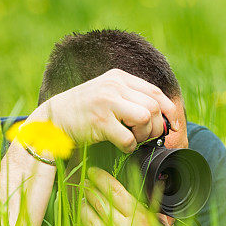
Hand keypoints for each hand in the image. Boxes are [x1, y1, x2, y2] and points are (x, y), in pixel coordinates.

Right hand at [29, 68, 178, 153]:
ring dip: (142, 135)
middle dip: (155, 127)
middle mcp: (114, 86)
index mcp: (119, 77)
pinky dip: (128, 147)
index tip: (174, 126)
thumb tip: (163, 114)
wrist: (52, 120)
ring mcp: (106, 102)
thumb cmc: (83, 112)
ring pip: (145, 119)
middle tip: (143, 136)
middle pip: (154, 107)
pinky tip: (118, 145)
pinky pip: (129, 138)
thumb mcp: (107, 94)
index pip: (156, 92)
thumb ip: (130, 98)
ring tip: (130, 138)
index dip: (169, 112)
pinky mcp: (100, 121)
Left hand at [73, 167, 213, 225]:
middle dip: (90, 191)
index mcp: (141, 218)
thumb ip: (152, 214)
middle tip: (86, 185)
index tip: (94, 173)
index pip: (114, 191)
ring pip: (88, 222)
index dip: (101, 179)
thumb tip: (145, 204)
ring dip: (83, 210)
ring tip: (83, 205)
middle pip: (99, 203)